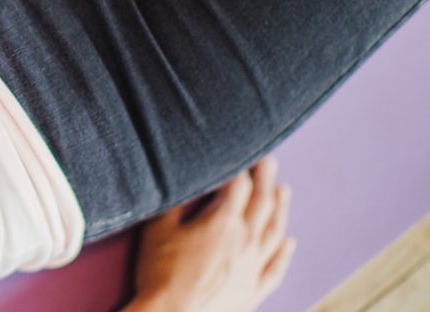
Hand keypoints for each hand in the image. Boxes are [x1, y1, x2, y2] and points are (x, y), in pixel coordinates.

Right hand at [132, 157, 295, 311]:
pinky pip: (275, 269)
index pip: (238, 185)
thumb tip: (185, 184)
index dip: (240, 168)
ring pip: (274, 232)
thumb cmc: (160, 272)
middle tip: (270, 161)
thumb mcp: (158, 228)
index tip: (242, 156)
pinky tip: (289, 244)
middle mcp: (246, 242)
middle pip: (262, 203)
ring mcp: (252, 268)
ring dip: (281, 209)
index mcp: (224, 222)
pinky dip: (284, 254)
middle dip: (266, 179)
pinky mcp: (252, 291)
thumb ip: (175, 203)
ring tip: (284, 192)